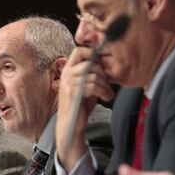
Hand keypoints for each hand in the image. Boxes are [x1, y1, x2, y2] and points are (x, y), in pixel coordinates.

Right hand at [56, 46, 113, 171]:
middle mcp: (66, 73)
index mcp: (68, 69)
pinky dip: (103, 91)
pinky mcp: (72, 92)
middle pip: (90, 62)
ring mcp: (68, 83)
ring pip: (93, 75)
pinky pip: (92, 85)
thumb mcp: (86, 86)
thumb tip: (105, 64)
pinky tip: (106, 97)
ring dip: (105, 85)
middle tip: (109, 84)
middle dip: (103, 73)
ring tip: (108, 93)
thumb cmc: (80, 106)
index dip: (93, 54)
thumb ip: (92, 74)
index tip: (103, 66)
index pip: (79, 50)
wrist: (71, 124)